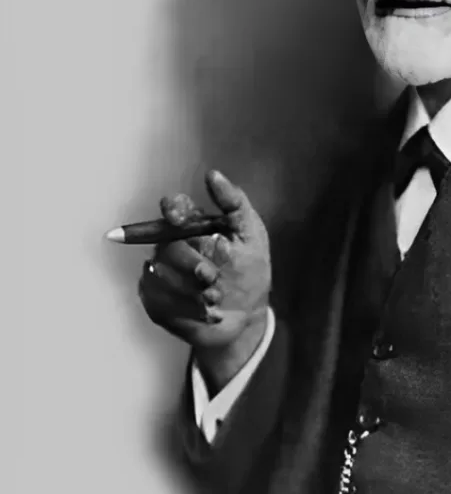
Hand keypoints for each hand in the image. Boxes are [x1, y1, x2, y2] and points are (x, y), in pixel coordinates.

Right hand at [138, 169, 271, 387]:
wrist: (246, 319)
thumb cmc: (250, 274)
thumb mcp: (252, 236)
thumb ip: (235, 203)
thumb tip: (212, 175)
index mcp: (195, 227)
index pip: (174, 207)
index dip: (173, 209)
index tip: (180, 218)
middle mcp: (173, 246)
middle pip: (167, 245)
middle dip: (191, 263)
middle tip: (211, 277)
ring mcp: (161, 272)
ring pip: (160, 273)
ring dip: (191, 289)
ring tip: (215, 298)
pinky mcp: (155, 299)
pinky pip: (158, 298)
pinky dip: (185, 307)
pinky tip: (205, 312)